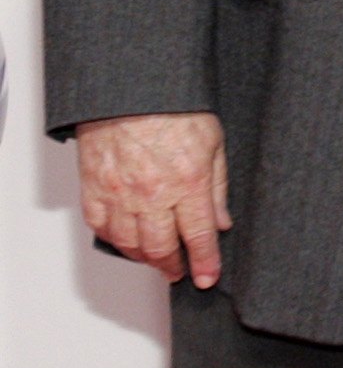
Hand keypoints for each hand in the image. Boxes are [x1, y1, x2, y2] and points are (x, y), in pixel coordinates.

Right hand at [77, 112, 230, 286]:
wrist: (130, 89)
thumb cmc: (174, 108)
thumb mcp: (214, 142)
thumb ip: (218, 186)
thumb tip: (222, 221)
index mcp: (188, 182)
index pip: (199, 236)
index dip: (205, 262)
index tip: (208, 278)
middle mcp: (152, 195)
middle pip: (162, 248)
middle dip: (174, 266)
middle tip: (181, 272)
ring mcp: (119, 195)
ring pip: (131, 244)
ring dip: (146, 258)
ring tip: (158, 260)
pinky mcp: (94, 190)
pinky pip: (103, 228)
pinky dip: (116, 241)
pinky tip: (128, 242)